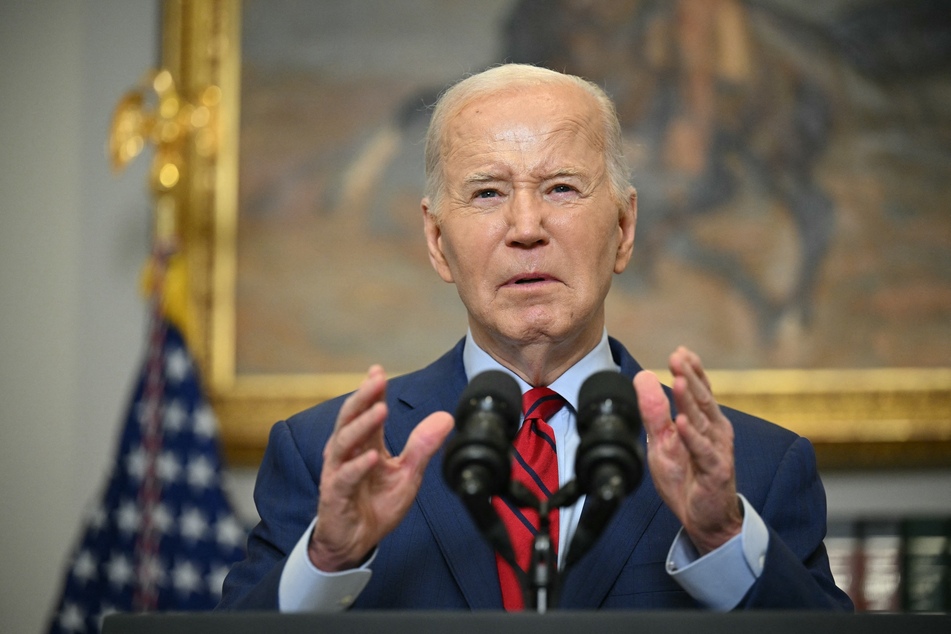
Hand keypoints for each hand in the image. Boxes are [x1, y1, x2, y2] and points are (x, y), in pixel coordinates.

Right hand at [308, 365, 452, 570]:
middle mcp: (347, 453)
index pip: (368, 412)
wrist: (355, 543)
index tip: (378, 370)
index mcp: (364, 444)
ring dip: (362, 425)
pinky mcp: (335, 495)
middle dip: (363, 397)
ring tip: (379, 410)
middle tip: (376, 379)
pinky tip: (371, 457)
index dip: (373, 391)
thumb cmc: (375, 505)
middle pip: (350, 418)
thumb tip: (445, 418)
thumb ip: (423, 446)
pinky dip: (358, 466)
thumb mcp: (407, 474)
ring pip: (344, 442)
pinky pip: (345, 478)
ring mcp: (338, 472)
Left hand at [633, 347, 742, 554]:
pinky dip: (692, 436)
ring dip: (690, 399)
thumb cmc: (686, 477)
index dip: (691, 370)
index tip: (680, 351)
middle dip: (690, 376)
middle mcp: (715, 431)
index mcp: (704, 421)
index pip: (699, 391)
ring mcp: (717, 450)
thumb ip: (654, 412)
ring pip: (702, 420)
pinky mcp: (715, 470)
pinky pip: (703, 451)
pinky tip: (682, 423)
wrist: (704, 518)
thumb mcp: (662, 441)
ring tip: (680, 380)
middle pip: (702, 399)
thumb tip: (643, 378)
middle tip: (678, 357)